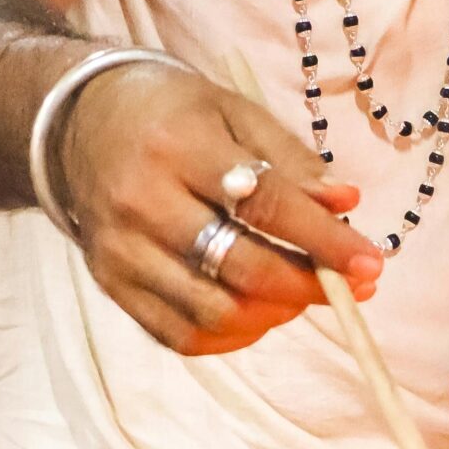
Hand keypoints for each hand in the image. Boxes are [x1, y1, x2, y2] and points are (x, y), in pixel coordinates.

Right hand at [57, 54, 384, 355]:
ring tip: (300, 294)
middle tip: (350, 286)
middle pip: (239, 268)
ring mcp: (119, 250)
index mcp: (178, 145)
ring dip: (272, 315)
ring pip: (211, 312)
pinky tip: (257, 313)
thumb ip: (291, 162)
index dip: (324, 241)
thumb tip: (347, 204)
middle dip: (306, 286)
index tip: (372, 263)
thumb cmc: (171, 112)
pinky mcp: (109, 284)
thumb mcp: (235, 112)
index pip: (263, 204)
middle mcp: (141, 201)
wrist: (77, 120)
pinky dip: (230, 336)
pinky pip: (178, 335)